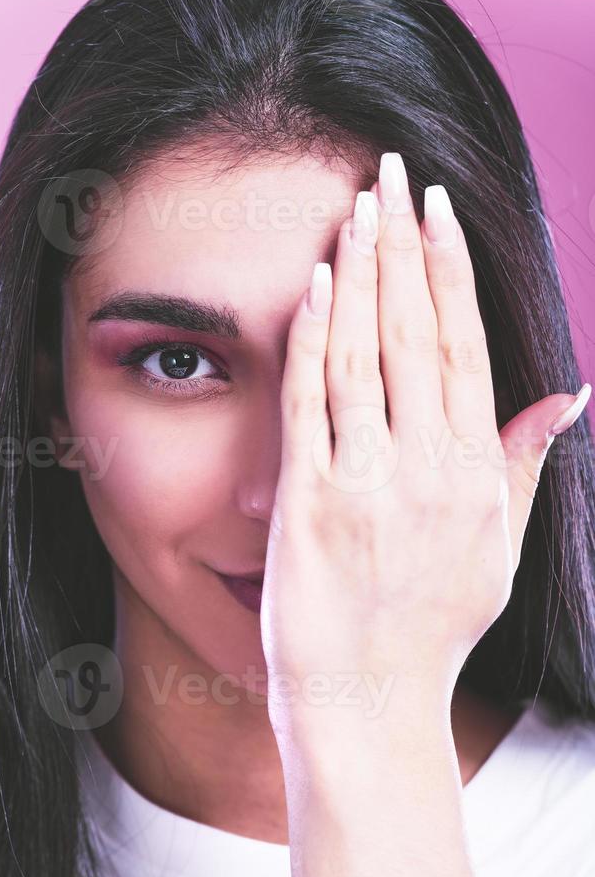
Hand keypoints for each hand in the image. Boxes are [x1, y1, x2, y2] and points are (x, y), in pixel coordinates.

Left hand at [260, 152, 590, 737]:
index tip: (437, 211)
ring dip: (358, 276)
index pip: (466, 348)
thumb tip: (568, 396)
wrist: (369, 702)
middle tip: (391, 174)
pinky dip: (311, 341)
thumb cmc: (432, 627)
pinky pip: (310, 406)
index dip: (450, 272)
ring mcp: (365, 486)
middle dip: (403, 247)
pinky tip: (312, 287)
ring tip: (354, 210)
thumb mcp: (497, 550)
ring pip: (363, 357)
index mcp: (474, 475)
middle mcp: (426, 472)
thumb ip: (522, 465)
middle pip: (417, 335)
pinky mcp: (309, 505)